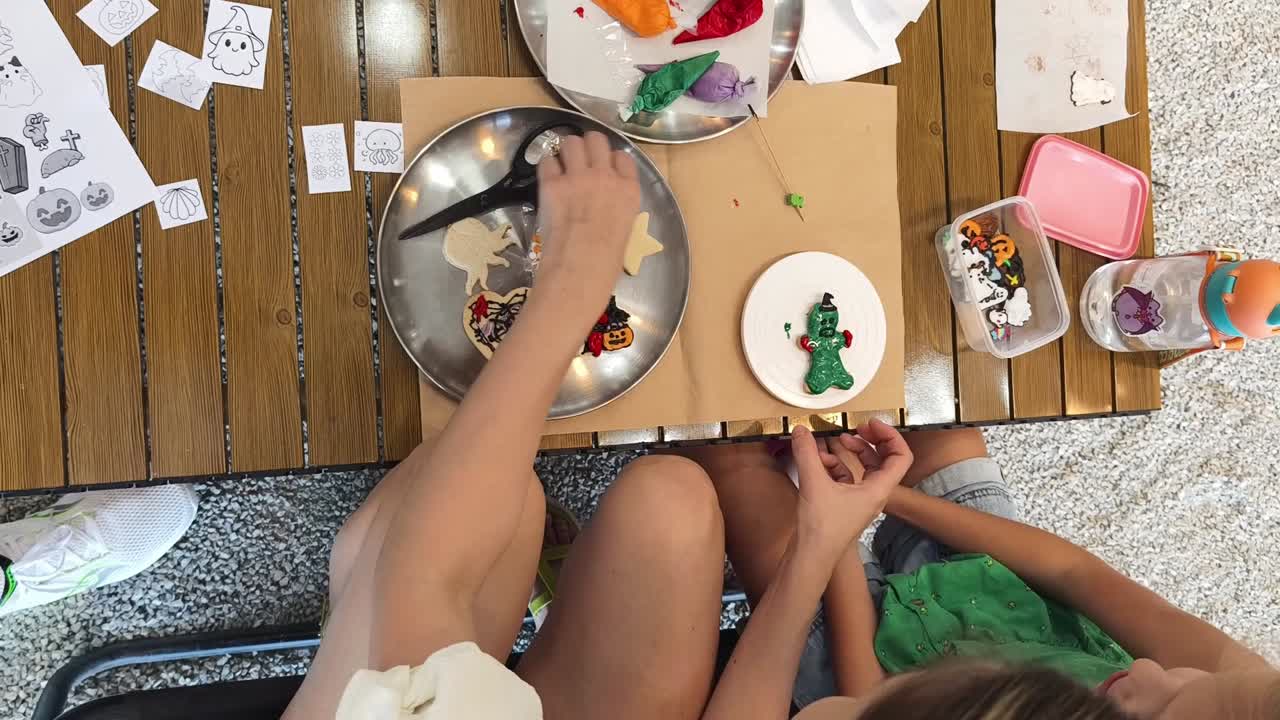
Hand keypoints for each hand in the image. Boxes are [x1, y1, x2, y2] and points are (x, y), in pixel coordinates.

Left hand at [531, 132, 640, 329]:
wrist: (578, 273)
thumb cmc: (605, 264)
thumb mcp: (625, 231)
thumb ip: (616, 207)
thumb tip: (602, 203)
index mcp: (629, 190)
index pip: (622, 156)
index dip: (610, 160)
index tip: (604, 169)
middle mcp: (605, 176)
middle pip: (596, 140)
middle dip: (587, 147)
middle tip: (580, 162)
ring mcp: (577, 177)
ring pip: (571, 142)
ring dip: (567, 151)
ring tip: (563, 166)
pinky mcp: (552, 184)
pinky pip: (547, 161)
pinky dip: (548, 167)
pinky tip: (548, 179)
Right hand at [792, 421, 913, 562]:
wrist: (811, 557)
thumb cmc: (822, 527)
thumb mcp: (814, 483)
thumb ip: (807, 453)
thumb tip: (802, 430)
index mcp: (878, 489)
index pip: (900, 456)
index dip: (890, 436)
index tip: (870, 424)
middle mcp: (874, 494)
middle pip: (884, 460)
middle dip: (870, 441)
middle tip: (856, 428)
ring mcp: (860, 500)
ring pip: (864, 469)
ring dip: (851, 453)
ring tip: (834, 443)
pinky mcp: (845, 505)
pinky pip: (847, 478)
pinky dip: (836, 466)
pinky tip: (819, 463)